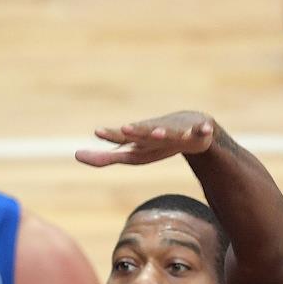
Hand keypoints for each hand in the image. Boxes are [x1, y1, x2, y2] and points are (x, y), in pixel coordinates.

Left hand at [75, 112, 213, 167]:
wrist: (192, 126)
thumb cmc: (156, 141)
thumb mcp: (131, 153)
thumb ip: (105, 157)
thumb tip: (77, 155)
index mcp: (141, 138)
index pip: (123, 137)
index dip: (112, 135)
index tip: (98, 133)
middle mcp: (156, 131)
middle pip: (144, 132)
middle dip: (136, 131)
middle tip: (126, 129)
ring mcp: (177, 131)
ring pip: (170, 131)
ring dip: (163, 132)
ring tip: (159, 133)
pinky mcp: (197, 132)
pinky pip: (201, 131)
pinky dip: (202, 130)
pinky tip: (205, 130)